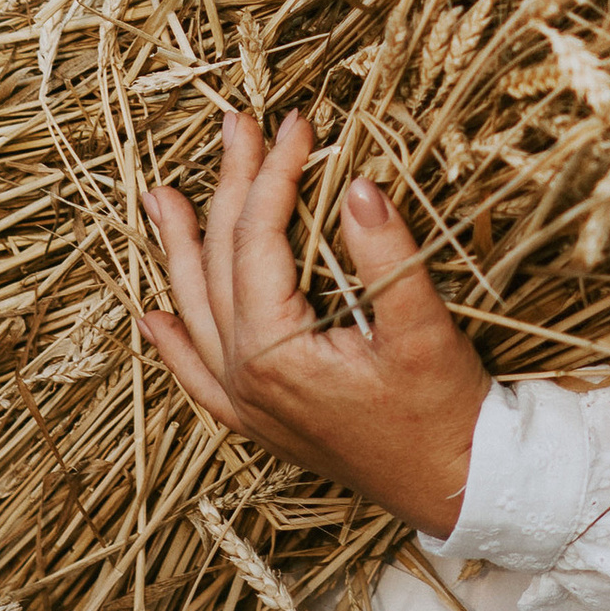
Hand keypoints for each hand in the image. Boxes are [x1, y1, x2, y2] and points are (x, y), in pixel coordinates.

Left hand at [141, 110, 489, 538]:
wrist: (454, 488)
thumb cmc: (443, 410)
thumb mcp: (422, 327)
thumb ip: (387, 256)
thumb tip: (359, 186)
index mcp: (273, 351)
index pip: (258, 237)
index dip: (275, 171)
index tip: (298, 123)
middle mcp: (243, 378)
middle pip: (220, 262)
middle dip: (227, 187)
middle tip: (236, 125)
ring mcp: (246, 404)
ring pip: (195, 311)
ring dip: (179, 250)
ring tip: (160, 198)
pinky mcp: (259, 422)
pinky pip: (199, 375)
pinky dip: (175, 341)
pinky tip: (154, 317)